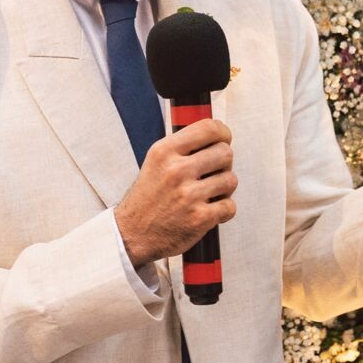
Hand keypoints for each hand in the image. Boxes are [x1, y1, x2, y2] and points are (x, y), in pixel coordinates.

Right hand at [114, 118, 237, 265]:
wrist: (132, 234)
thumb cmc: (148, 198)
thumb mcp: (155, 162)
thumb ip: (183, 147)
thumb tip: (217, 134)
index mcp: (164, 152)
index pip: (208, 128)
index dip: (223, 132)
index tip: (224, 139)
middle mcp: (176, 170)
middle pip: (225, 152)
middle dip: (223, 163)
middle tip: (212, 173)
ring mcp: (189, 195)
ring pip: (231, 179)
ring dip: (224, 188)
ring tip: (208, 193)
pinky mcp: (200, 218)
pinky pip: (230, 206)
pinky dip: (223, 210)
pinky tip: (208, 210)